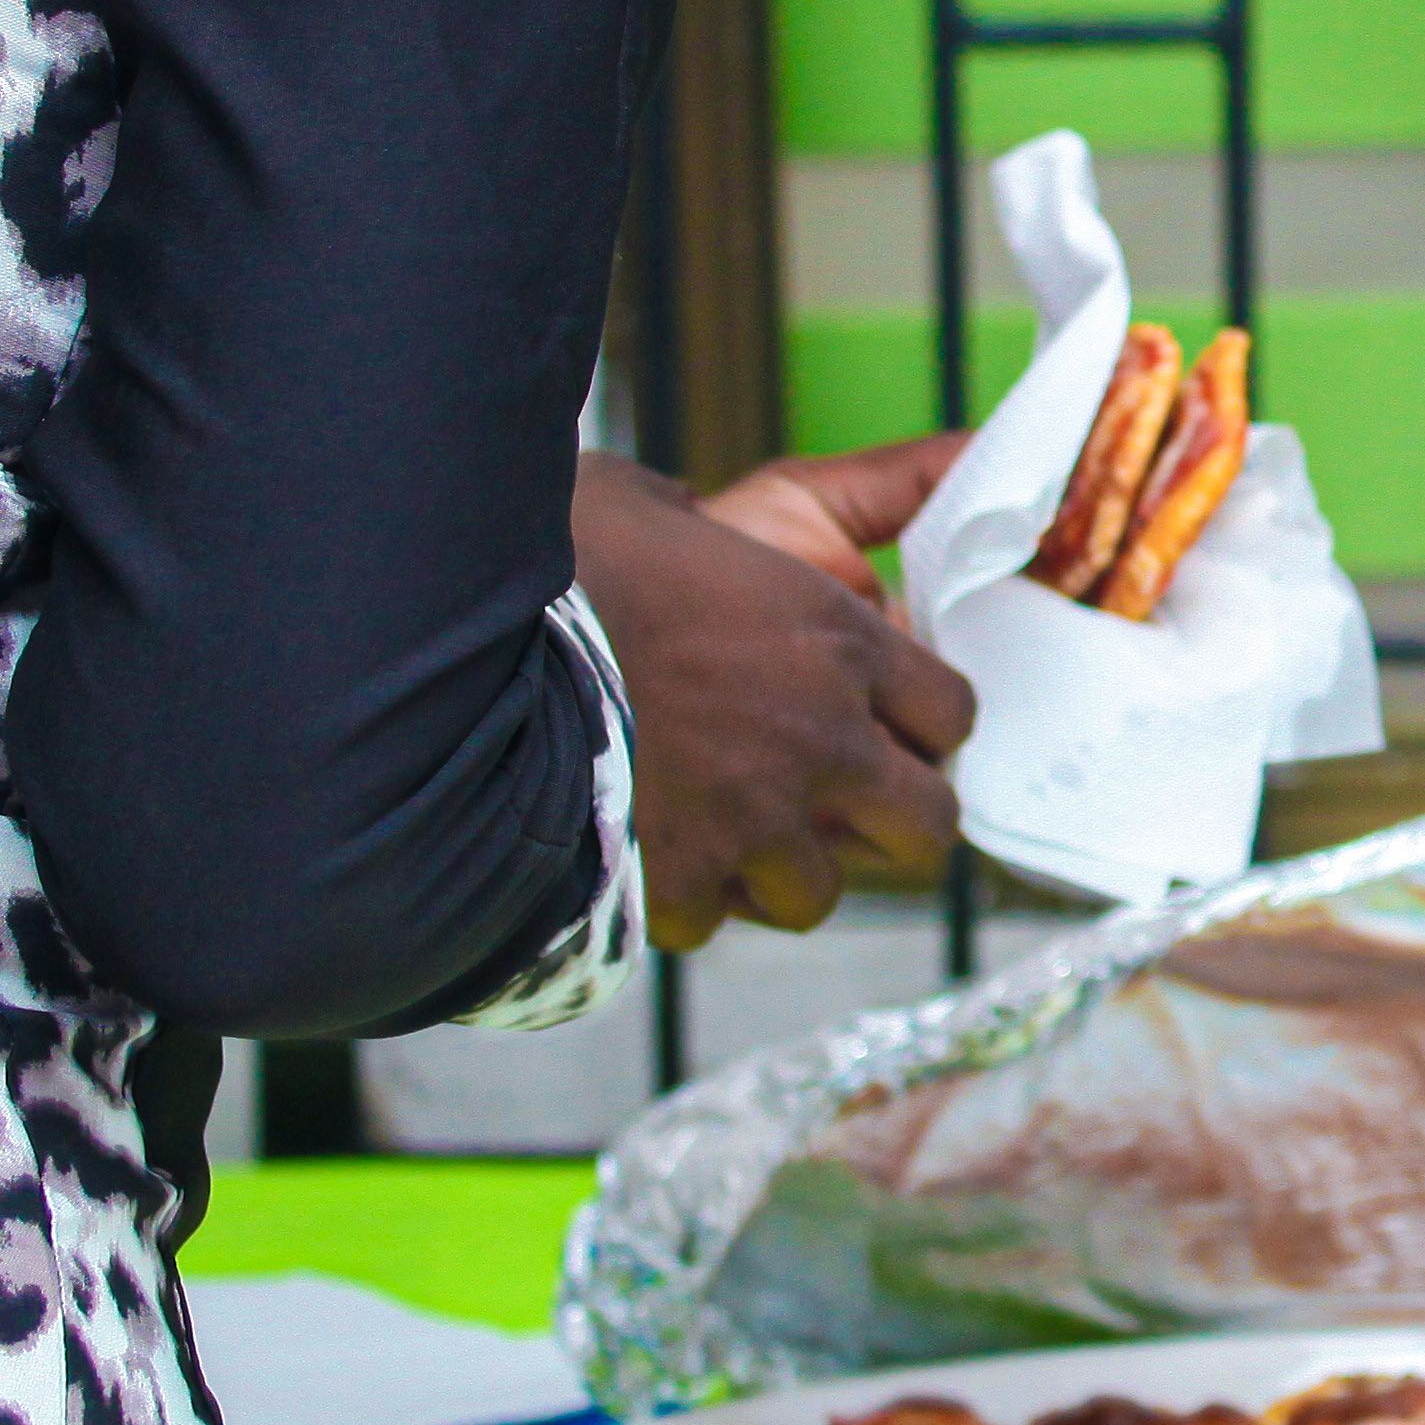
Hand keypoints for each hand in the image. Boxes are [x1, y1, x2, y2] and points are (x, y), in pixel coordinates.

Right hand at [567, 445, 978, 945]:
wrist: (472, 646)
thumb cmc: (562, 556)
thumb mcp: (648, 504)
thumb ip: (699, 518)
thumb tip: (686, 513)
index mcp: (834, 639)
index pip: (953, 711)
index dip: (925, 724)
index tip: (892, 725)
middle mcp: (821, 739)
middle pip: (928, 825)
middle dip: (895, 825)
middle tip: (849, 813)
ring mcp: (757, 820)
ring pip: (819, 893)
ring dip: (781, 873)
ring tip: (733, 842)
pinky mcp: (683, 879)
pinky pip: (710, 920)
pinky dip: (683, 901)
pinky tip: (650, 861)